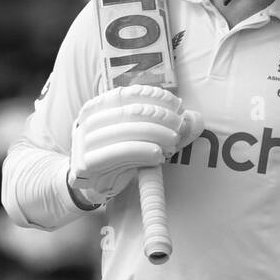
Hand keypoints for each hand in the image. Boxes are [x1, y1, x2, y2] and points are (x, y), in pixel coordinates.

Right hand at [68, 85, 202, 205]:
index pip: (128, 94)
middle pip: (129, 112)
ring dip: (154, 134)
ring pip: (125, 131)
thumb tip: (194, 120)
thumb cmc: (118, 157)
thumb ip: (165, 127)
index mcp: (98, 106)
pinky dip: (141, 151)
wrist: (89, 185)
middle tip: (179, 126)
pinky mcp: (87, 164)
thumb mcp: (139, 138)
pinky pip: (118, 153)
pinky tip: (158, 154)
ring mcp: (85, 142)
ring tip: (173, 142)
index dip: (154, 97)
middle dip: (160, 117)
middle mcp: (88, 121)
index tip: (176, 105)